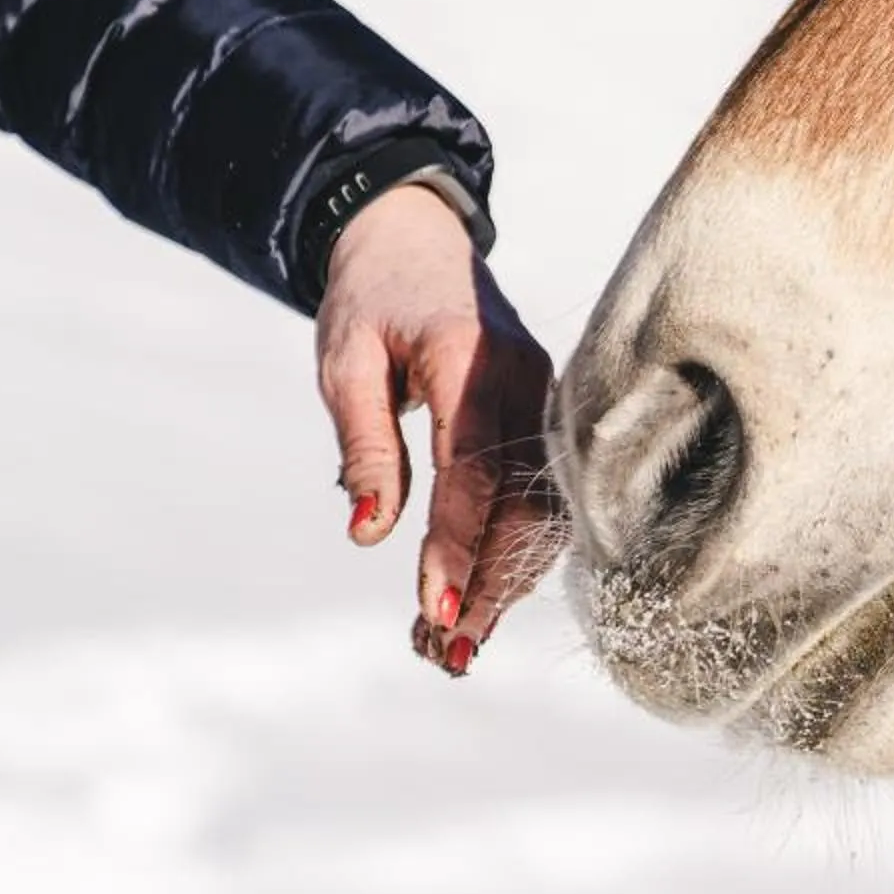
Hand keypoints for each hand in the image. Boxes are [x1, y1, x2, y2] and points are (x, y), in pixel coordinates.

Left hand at [316, 183, 558, 675]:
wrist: (417, 240)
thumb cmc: (373, 300)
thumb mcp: (346, 365)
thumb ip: (365, 448)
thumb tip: (367, 535)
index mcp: (474, 362)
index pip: (473, 472)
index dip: (456, 545)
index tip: (436, 609)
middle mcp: (528, 383)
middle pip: (524, 502)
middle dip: (490, 583)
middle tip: (449, 654)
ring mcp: (547, 399)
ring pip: (542, 508)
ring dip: (504, 579)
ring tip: (458, 644)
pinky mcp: (547, 417)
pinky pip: (541, 493)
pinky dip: (514, 551)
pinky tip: (482, 596)